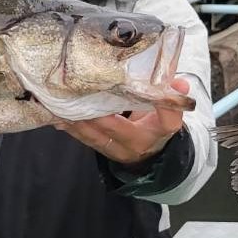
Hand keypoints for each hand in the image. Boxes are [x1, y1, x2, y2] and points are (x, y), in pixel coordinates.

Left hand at [56, 77, 190, 165]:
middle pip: (118, 127)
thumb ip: (170, 96)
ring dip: (78, 120)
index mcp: (161, 130)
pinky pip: (86, 140)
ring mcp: (119, 150)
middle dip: (97, 111)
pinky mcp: (104, 151)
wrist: (149, 152)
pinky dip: (72, 128)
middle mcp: (139, 143)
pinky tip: (58, 118)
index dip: (160, 106)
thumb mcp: (168, 111)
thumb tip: (178, 85)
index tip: (146, 90)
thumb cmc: (156, 123)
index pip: (167, 120)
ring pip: (96, 136)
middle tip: (80, 93)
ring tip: (62, 105)